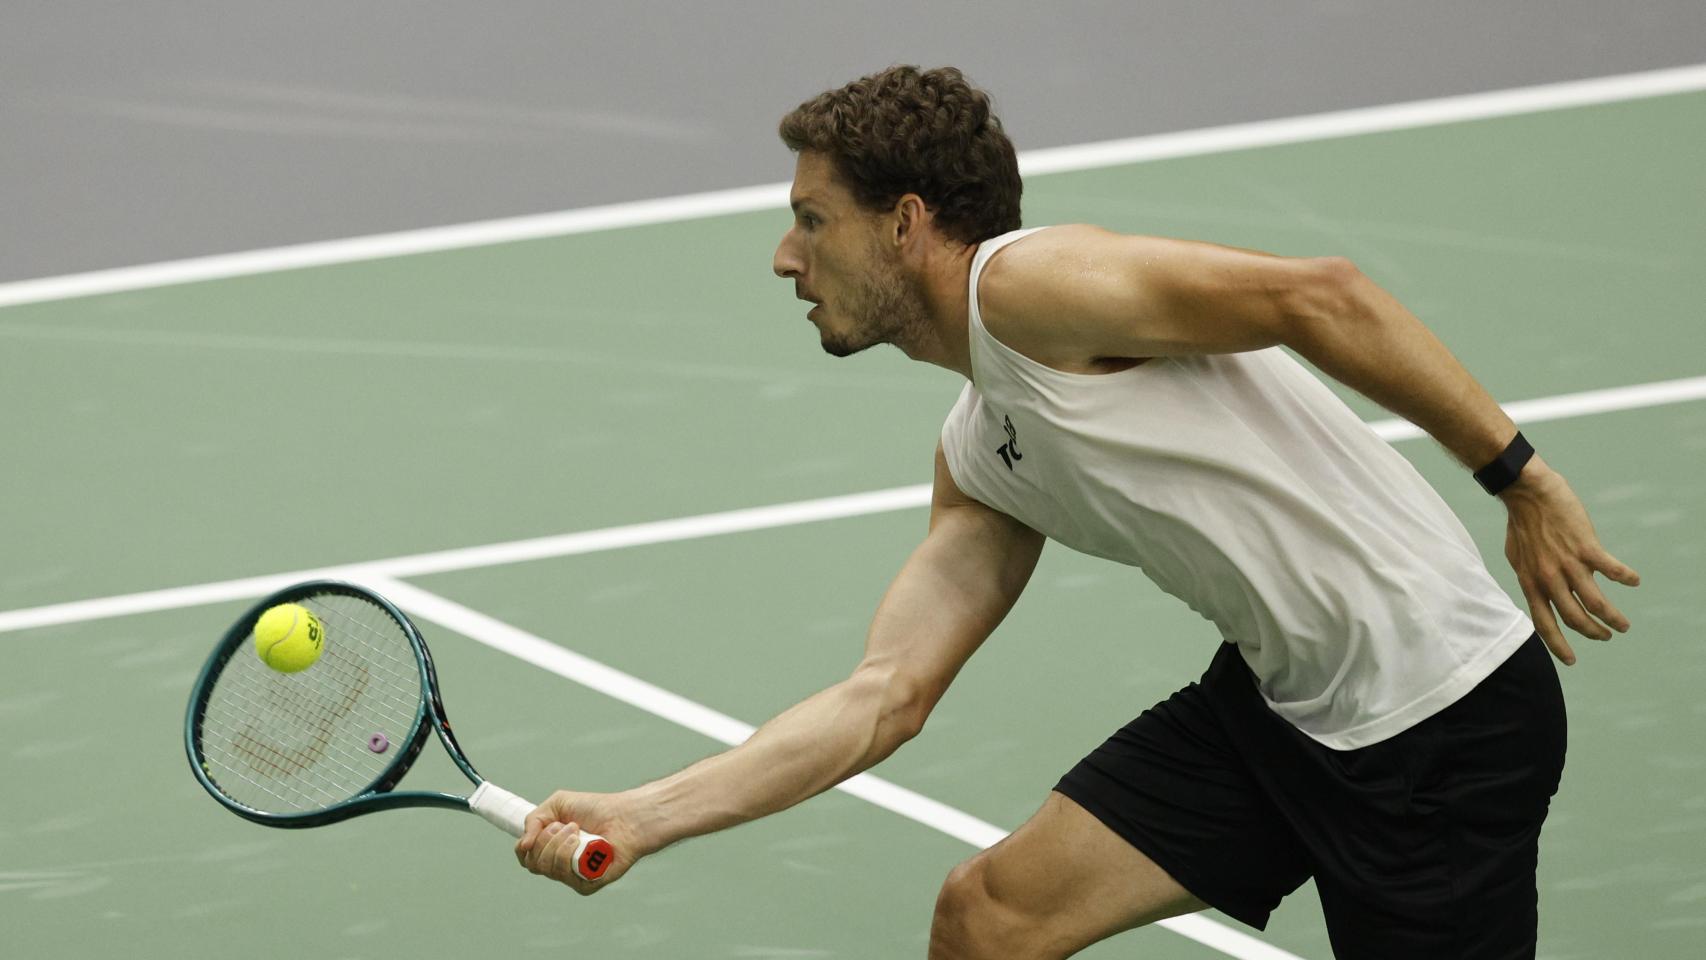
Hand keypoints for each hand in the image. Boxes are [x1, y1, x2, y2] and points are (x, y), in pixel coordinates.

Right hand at [515, 789, 649, 894]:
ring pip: (548, 869)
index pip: (526, 858)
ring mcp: (573, 876)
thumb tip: (523, 845)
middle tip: (567, 825)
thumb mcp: (557, 804)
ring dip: (559, 844)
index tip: (540, 828)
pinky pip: (566, 877)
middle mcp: (560, 865)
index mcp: (551, 849)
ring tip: (577, 830)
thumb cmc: (596, 809)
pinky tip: (582, 843)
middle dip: (546, 839)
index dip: (525, 846)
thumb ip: (534, 819)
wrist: (625, 815)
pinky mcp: (588, 884)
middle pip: (534, 864)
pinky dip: (569, 855)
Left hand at [1500, 458, 1640, 663]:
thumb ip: (1530, 577)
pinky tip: (1634, 581)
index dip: (1558, 646)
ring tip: (1622, 624)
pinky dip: (1625, 578)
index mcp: (1531, 583)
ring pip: (1596, 603)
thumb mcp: (1518, 559)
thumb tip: (1537, 591)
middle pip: (1575, 619)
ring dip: (1613, 617)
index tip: (1571, 661)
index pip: (1545, 624)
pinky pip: (1611, 570)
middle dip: (1593, 632)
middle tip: (1606, 635)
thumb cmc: (1521, 524)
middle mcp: (1549, 579)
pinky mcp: (1586, 548)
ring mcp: (1568, 564)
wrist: (1526, 492)